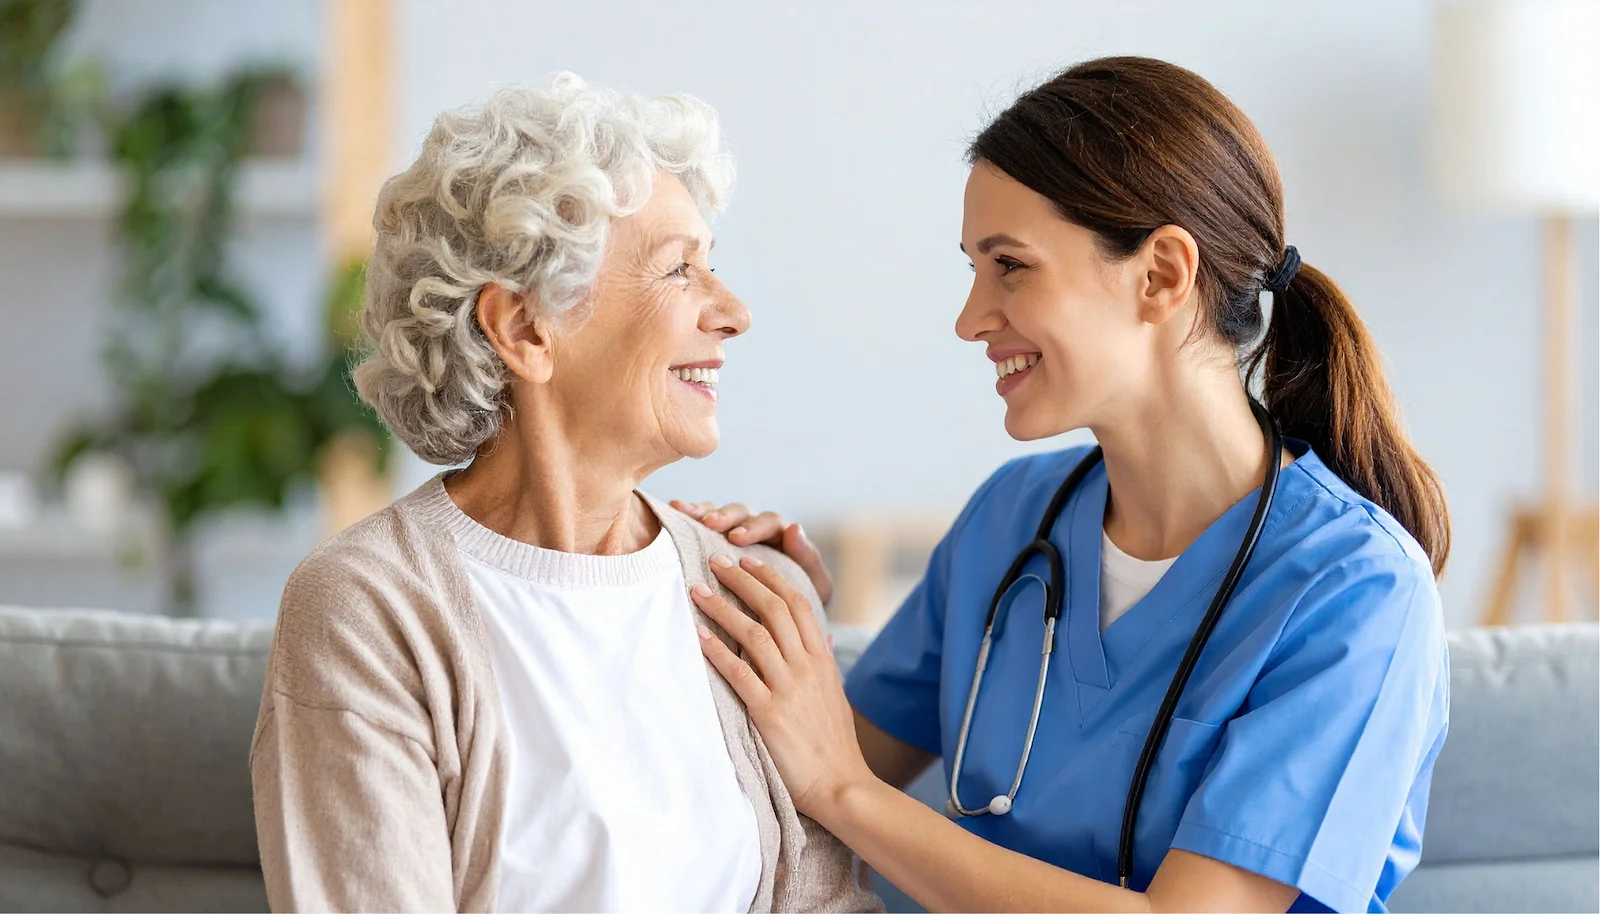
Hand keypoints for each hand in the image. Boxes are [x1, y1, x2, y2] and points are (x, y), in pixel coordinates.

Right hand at [670, 500, 833, 604]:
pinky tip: (676, 508)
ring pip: (721, 514)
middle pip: (742, 513)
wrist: (788, 617)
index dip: (753, 529)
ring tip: (685, 513)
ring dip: (704, 512)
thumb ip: (808, 558)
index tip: (736, 538)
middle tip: (711, 525)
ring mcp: (736, 531)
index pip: (769, 523)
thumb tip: (795, 529)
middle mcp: (758, 527)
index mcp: (783, 535)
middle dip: (726, 518)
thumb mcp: (814, 583)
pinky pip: (704, 522)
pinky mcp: (717, 539)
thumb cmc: (801, 599)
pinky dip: (691, 514)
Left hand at [691, 554, 872, 818]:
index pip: (797, 603)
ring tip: (698, 591)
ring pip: (754, 634)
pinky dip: (717, 651)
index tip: (747, 560)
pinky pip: (739, 674)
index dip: (770, 577)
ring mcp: (789, 688)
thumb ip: (825, 663)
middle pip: (774, 608)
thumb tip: (822, 637)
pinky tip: (699, 636)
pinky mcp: (770, 713)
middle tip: (716, 562)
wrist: (840, 784)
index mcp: (822, 659)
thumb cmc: (834, 743)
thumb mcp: (835, 695)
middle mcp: (807, 666)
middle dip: (742, 580)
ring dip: (723, 608)